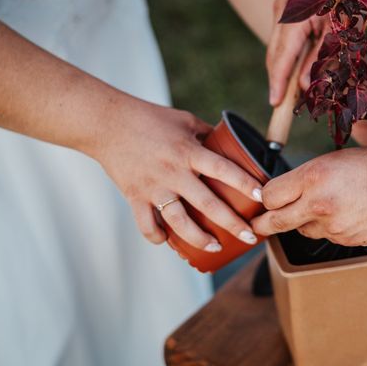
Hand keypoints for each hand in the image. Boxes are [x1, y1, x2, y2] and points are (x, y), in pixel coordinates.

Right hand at [91, 100, 262, 251]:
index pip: (222, 169)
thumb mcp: (185, 121)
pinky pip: (146, 225)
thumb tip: (231, 145)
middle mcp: (173, 172)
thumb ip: (208, 135)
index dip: (243, 183)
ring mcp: (153, 188)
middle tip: (250, 236)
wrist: (106, 124)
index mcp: (188, 151)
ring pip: (179, 222)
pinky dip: (157, 236)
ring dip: (199, 238)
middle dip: (231, 223)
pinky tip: (168, 241)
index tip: (260, 197)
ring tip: (215, 247)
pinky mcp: (135, 197)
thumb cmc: (149, 118)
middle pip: (207, 204)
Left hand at [252, 144, 366, 245]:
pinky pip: (328, 236)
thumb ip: (309, 178)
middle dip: (263, 224)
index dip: (265, 198)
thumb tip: (288, 192)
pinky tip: (347, 213)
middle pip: (275, 222)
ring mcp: (334, 226)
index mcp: (313, 176)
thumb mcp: (336, 160)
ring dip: (305, 222)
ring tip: (325, 206)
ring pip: (303, 230)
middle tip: (256, 225)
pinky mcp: (348, 240)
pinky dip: (330, 228)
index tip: (264, 199)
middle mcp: (319, 203)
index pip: (269, 196)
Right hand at [266, 0, 330, 105]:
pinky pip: (280, 42)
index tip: (275, 102)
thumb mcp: (339, 36)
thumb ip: (319, 61)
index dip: (279, 81)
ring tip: (288, 92)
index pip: (284, 54)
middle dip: (278, 80)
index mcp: (299, 13)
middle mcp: (284, 8)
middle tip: (281, 104)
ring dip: (282, 71)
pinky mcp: (282, 11)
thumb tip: (302, 87)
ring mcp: (280, 8)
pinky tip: (292, 73)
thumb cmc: (349, 5)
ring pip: (275, 49)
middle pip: (275, 53)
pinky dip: (286, 58)